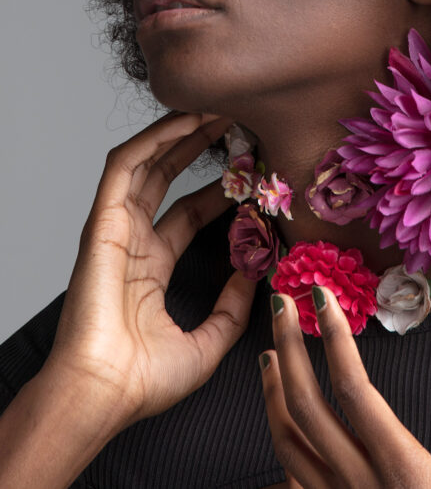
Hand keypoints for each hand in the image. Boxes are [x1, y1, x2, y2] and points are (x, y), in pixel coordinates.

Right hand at [44, 111, 256, 430]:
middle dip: (200, 149)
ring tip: (215, 110)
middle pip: (168, 178)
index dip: (219, 189)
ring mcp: (115, 229)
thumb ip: (232, 308)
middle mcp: (132, 241)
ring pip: (146, 163)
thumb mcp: (207, 342)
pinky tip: (185, 120)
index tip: (251, 171)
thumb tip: (256, 274)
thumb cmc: (143, 381)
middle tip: (235, 124)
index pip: (188, 212)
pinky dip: (152, 139)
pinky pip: (124, 167)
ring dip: (179, 133)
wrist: (102, 394)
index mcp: (150, 268)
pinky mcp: (101, 221)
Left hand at [260, 286, 430, 488]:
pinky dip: (278, 442)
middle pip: (310, 406)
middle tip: (280, 302)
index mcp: (407, 477)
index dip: (335, 339)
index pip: (357, 391)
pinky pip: (289, 481)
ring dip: (272, 391)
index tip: (321, 298)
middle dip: (290, 348)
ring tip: (268, 352)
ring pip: (287, 442)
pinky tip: (279, 422)